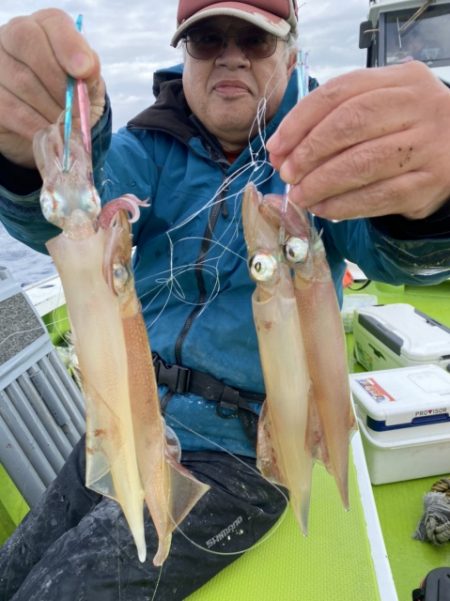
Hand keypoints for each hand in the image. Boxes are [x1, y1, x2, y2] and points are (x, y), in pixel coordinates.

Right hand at [0, 9, 104, 168]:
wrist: (53, 130)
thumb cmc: (72, 101)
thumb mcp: (88, 88)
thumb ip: (90, 75)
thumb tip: (87, 67)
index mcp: (46, 29)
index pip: (54, 23)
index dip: (69, 46)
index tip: (84, 71)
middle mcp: (14, 37)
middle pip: (29, 44)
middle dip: (58, 82)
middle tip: (76, 110)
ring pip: (20, 79)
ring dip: (49, 109)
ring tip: (65, 126)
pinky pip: (9, 107)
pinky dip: (34, 125)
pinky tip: (48, 134)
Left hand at [267, 61, 449, 220]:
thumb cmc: (404, 129)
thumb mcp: (379, 107)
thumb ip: (333, 121)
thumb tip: (280, 151)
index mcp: (400, 80)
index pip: (340, 91)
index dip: (301, 120)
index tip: (276, 146)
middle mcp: (418, 106)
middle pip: (350, 124)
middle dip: (309, 152)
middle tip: (286, 173)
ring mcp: (427, 145)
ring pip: (363, 163)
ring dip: (321, 183)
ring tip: (299, 196)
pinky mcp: (428, 183)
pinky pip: (377, 197)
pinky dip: (343, 205)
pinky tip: (323, 209)